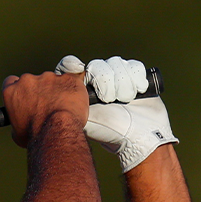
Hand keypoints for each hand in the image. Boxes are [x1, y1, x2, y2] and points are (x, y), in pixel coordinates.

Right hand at [1, 70, 88, 148]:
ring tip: (62, 109)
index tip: (25, 96)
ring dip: (57, 91)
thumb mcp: (17, 133)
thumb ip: (18, 119)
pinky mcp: (68, 79)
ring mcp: (49, 77)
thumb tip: (22, 121)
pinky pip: (71, 83)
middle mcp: (28, 80)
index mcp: (12, 92)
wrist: (55, 132)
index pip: (11, 82)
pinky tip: (73, 105)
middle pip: (33, 81)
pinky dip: (72, 92)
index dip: (20, 89)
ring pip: (53, 81)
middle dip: (40, 91)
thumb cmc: (35, 136)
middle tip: (46, 106)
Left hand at [56, 55, 176, 171]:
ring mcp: (117, 79)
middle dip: (105, 81)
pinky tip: (138, 92)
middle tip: (109, 99)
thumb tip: (59, 86)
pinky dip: (136, 78)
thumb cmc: (111, 132)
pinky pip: (134, 66)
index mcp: (81, 92)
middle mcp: (98, 83)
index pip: (70, 68)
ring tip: (126, 99)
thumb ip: (73, 102)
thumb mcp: (86, 118)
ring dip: (123, 82)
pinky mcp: (135, 78)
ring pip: (116, 64)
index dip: (72, 65)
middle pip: (97, 65)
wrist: (140, 137)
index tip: (77, 68)